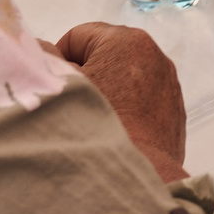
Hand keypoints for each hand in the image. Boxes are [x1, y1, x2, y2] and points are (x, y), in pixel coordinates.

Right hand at [48, 22, 186, 180]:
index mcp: (126, 40)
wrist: (133, 177)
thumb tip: (40, 48)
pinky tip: (113, 132)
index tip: (58, 89)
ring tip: (93, 123)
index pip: (77, 37)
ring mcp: (167, 83)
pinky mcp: (173, 111)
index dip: (59, 62)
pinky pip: (140, 101)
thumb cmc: (93, 127)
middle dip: (84, 78)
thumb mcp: (57, 85)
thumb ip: (43, 56)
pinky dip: (125, 111)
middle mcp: (154, 55)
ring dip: (105, 95)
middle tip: (72, 107)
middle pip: (102, 56)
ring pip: (122, 79)